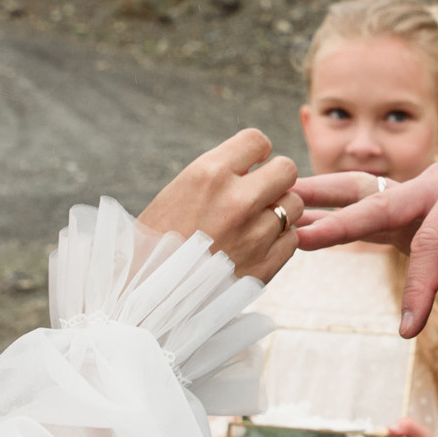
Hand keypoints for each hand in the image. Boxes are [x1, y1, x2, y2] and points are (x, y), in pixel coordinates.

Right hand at [141, 129, 300, 283]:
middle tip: (260, 194)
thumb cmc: (155, 241)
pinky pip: (292, 240)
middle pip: (287, 170)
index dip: (257, 153)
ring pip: (294, 206)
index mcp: (208, 174)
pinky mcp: (265, 266)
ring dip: (279, 212)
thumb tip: (256, 167)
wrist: (144, 296)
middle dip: (275, 179)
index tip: (250, 167)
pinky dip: (279, 242)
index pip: (257, 140)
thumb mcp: (178, 192)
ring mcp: (254, 234)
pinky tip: (255, 247)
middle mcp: (236, 200)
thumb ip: (219, 176)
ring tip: (254, 224)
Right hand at [295, 161, 437, 335]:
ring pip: (363, 195)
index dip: (419, 287)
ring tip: (281, 202)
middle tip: (300, 237)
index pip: (432, 240)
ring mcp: (420, 190)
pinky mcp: (409, 208)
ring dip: (321, 200)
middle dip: (341, 224)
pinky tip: (299, 216)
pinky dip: (333, 214)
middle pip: (381, 204)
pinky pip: (367, 211)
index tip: (409, 328)